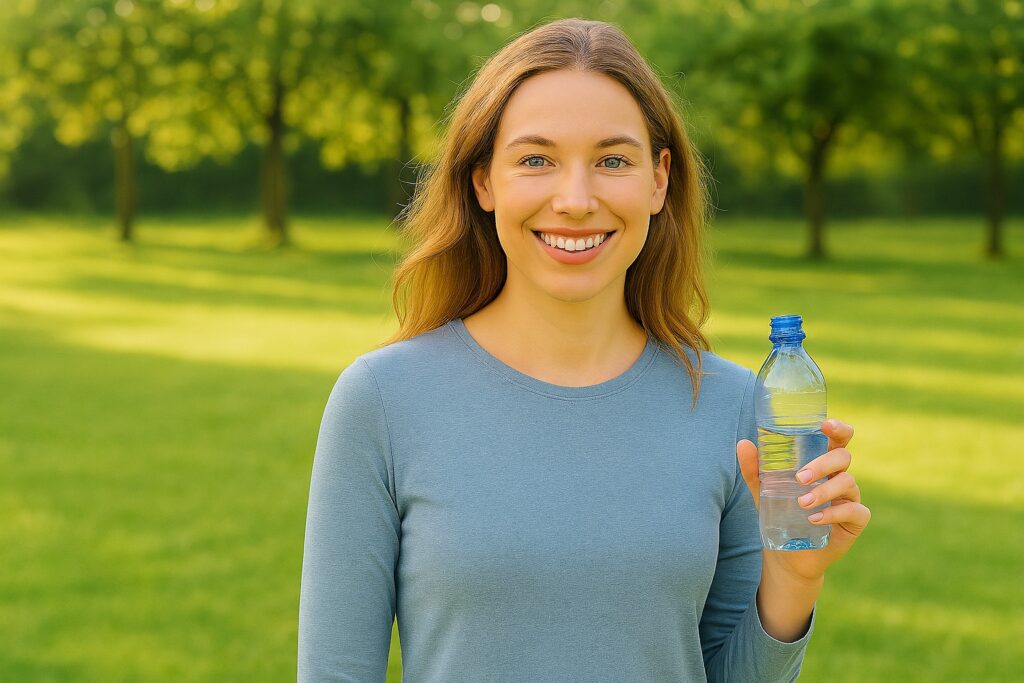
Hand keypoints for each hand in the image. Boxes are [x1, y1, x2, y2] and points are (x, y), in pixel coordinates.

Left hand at [735, 419, 870, 582]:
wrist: (786, 553)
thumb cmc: (780, 514)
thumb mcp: (764, 490)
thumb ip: (754, 469)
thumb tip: (743, 444)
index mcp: (823, 464)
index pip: (838, 439)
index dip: (839, 428)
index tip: (825, 425)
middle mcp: (839, 477)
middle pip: (842, 457)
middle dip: (822, 464)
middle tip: (799, 478)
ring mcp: (850, 498)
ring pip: (848, 482)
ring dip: (824, 491)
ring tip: (801, 503)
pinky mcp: (855, 520)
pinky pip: (854, 511)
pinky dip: (833, 513)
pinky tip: (814, 519)